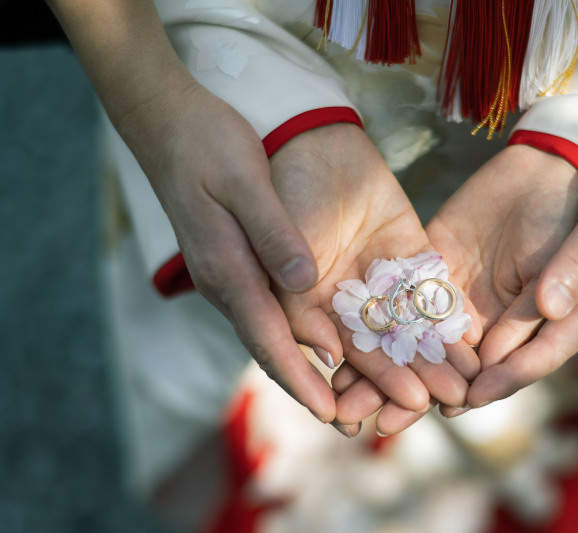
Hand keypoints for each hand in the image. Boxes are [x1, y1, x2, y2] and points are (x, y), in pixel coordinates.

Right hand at [117, 80, 338, 421]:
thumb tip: (304, 283)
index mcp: (226, 268)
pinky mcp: (238, 260)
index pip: (266, 334)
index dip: (299, 375)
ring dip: (305, 363)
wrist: (168, 122)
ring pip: (270, 331)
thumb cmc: (207, 143)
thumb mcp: (244, 179)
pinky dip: (298, 331)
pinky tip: (325, 338)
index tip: (328, 410)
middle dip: (307, 384)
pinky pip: (270, 307)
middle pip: (269, 345)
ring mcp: (229, 273)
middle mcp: (226, 282)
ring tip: (346, 390)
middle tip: (346, 418)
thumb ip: (274, 231)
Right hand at [267, 123, 480, 433]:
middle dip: (383, 376)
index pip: (277, 341)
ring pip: (381, 320)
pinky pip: (406, 282)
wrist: (257, 113)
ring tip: (453, 385)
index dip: (303, 380)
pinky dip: (431, 309)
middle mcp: (301, 287)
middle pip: (342, 341)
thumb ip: (271, 236)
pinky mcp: (378, 244)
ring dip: (416, 352)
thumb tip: (302, 283)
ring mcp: (342, 267)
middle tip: (419, 405)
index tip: (333, 414)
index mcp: (252, 283)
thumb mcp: (239, 190)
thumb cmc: (218, 150)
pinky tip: (461, 333)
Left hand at [362, 145, 577, 433]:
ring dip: (395, 364)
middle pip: (475, 363)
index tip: (462, 404)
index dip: (498, 381)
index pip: (532, 357)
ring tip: (350, 397)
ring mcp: (488, 287)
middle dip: (426, 392)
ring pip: (437, 336)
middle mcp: (522, 313)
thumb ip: (576, 267)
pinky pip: (422, 290)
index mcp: (571, 316)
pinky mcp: (456, 257)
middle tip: (380, 422)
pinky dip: (390, 316)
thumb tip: (546, 310)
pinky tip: (354, 333)